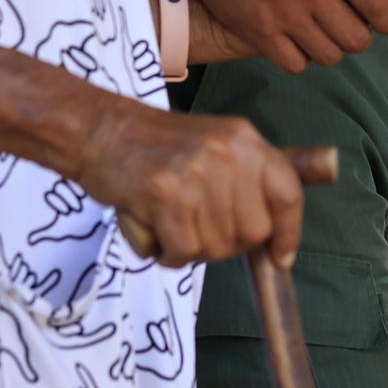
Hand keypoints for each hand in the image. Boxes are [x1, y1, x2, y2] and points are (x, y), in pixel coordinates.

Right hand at [70, 100, 303, 267]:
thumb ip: (247, 182)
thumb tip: (275, 238)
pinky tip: (151, 227)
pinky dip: (165, 253)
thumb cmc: (154, 147)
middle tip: (195, 226)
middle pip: (254, 232)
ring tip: (167, 220)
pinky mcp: (166, 194)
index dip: (289, 232)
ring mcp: (198, 172)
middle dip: (226, 244)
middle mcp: (227, 153)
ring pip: (217, 248)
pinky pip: (183, 252)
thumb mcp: (213, 145)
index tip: (280, 258)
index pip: (287, 192)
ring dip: (190, 248)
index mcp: (244, 139)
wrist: (98, 130)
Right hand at [190, 0, 387, 72]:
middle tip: (345, 18)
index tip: (379, 10)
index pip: (381, 6)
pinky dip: (301, 56)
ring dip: (330, 45)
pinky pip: (296, 64)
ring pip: (330, 56)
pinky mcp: (259, 33)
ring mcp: (284, 16)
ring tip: (319, 26)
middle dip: (358, 31)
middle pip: (359, 39)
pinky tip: (295, 36)